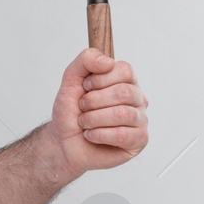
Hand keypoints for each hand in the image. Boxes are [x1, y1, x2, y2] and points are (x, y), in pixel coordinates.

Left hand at [44, 48, 148, 179]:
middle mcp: (137, 98)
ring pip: (122, 114)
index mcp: (125, 81)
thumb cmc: (71, 113)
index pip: (124, 70)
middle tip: (83, 108)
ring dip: (94, 119)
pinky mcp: (139, 140)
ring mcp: (140, 119)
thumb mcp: (71, 80)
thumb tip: (108, 62)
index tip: (85, 87)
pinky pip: (123, 135)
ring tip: (85, 124)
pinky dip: (99, 135)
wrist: (63, 143)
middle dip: (94, 101)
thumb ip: (86, 60)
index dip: (100, 79)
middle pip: (124, 92)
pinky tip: (91, 135)